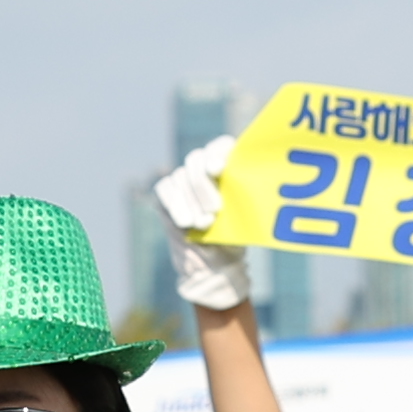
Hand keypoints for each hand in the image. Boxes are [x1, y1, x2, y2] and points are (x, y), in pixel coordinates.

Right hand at [150, 140, 253, 318]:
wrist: (215, 265)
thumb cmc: (235, 239)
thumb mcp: (245, 216)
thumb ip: (241, 197)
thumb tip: (247, 186)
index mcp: (228, 167)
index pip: (221, 146)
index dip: (217, 152)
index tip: (218, 170)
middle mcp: (204, 169)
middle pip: (196, 160)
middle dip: (203, 185)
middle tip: (215, 210)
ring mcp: (184, 181)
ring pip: (181, 177)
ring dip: (192, 202)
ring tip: (204, 224)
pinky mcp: (168, 195)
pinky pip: (165, 189)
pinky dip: (175, 205)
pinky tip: (186, 223)